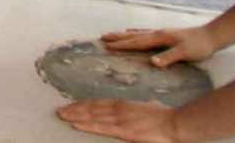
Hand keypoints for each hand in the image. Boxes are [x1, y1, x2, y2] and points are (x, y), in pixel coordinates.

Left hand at [56, 99, 181, 141]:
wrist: (175, 124)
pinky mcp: (123, 131)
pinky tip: (75, 124)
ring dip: (75, 116)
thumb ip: (139, 108)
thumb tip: (143, 104)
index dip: (83, 104)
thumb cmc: (165, 117)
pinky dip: (86, 125)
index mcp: (124, 105)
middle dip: (75, 109)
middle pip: (92, 108)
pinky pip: (101, 128)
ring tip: (61, 115)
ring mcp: (120, 120)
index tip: (72, 105)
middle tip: (59, 110)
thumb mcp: (148, 107)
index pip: (99, 103)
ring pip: (92, 117)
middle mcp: (119, 110)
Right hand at [100, 27, 217, 66]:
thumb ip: (169, 57)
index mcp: (159, 38)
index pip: (136, 42)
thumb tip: (152, 62)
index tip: (106, 46)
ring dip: (123, 35)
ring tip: (111, 34)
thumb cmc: (199, 46)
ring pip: (137, 33)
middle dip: (117, 37)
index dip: (122, 45)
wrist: (212, 36)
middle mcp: (157, 33)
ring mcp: (160, 33)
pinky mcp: (165, 34)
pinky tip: (132, 32)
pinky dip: (135, 33)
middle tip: (102, 37)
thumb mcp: (185, 53)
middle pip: (133, 35)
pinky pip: (144, 33)